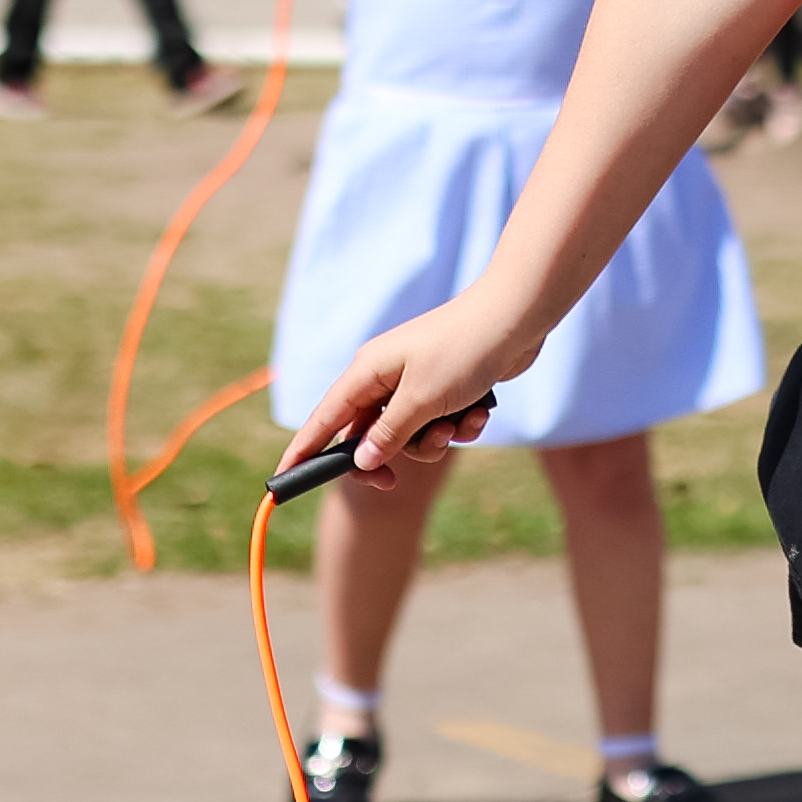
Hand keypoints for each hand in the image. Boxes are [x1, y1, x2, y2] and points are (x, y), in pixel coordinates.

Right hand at [289, 300, 530, 497]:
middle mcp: (387, 376)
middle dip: (388, 455)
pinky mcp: (447, 388)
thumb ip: (389, 434)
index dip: (304, 448)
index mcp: (368, 372)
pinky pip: (440, 424)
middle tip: (393, 481)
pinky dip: (459, 426)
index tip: (283, 476)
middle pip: (368, 434)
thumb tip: (362, 460)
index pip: (325, 417)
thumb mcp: (422, 400)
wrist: (518, 319)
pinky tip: (479, 413)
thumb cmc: (464, 351)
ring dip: (434, 440)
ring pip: (409, 435)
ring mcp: (417, 381)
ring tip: (456, 424)